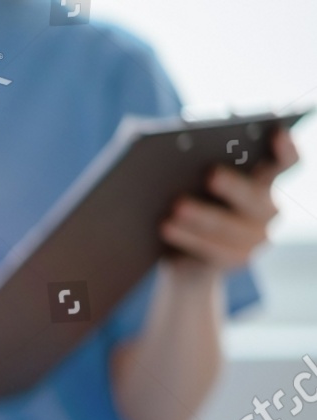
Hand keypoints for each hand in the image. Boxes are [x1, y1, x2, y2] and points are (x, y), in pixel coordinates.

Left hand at [161, 128, 298, 273]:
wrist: (185, 256)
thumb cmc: (191, 202)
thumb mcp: (194, 178)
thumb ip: (198, 153)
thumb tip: (184, 127)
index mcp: (264, 180)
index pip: (286, 162)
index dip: (285, 148)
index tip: (274, 132)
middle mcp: (268, 208)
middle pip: (255, 196)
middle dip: (232, 185)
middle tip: (210, 174)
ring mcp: (256, 237)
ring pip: (228, 225)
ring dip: (201, 215)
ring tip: (176, 207)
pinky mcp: (237, 259)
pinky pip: (212, 248)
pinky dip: (187, 236)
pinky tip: (166, 227)